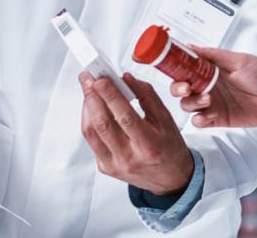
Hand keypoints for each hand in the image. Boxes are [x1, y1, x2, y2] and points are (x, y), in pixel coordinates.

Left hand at [79, 72, 193, 194]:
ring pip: (91, 132)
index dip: (110, 95)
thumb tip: (126, 78)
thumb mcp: (166, 119)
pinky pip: (92, 141)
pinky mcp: (105, 167)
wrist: (169, 178)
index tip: (101, 79)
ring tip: (89, 90)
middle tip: (88, 79)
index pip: (125, 117)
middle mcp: (129, 158)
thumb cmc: (169, 148)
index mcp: (149, 145)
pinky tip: (94, 109)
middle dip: (92, 97)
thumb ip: (147, 96)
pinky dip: (90, 121)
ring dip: (87, 107)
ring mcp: (114, 165)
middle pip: (102, 124)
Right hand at [172, 46, 256, 129]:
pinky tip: (207, 115)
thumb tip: (190, 46)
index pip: (186, 67)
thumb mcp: (239, 60)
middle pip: (181, 87)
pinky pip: (200, 121)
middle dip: (178, 87)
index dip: (175, 67)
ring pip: (188, 104)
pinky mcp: (219, 119)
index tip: (170, 66)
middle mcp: (209, 85)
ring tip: (208, 99)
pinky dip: (199, 119)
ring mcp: (213, 103)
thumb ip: (213, 55)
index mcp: (212, 69)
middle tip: (186, 87)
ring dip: (191, 102)